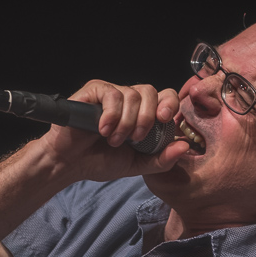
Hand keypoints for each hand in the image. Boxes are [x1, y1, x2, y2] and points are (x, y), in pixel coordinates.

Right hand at [29, 80, 190, 183]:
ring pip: (131, 94)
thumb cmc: (101, 161)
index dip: (169, 104)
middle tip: (136, 139)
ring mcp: (110, 94)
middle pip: (150, 91)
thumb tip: (185, 146)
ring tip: (114, 140)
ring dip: (126, 122)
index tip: (164, 120)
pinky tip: (103, 130)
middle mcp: (128, 100)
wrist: (71, 164)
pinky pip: (111, 94)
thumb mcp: (137, 165)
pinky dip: (111, 115)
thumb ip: (162, 159)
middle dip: (146, 117)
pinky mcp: (93, 91)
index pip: (165, 96)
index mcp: (142, 113)